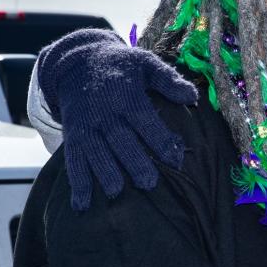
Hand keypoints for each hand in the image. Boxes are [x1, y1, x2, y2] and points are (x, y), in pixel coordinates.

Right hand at [37, 29, 196, 210]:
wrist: (77, 62)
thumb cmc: (121, 66)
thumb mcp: (145, 63)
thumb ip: (168, 80)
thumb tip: (193, 96)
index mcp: (126, 95)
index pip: (145, 119)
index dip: (160, 139)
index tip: (177, 158)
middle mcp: (104, 112)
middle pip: (120, 139)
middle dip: (133, 161)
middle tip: (149, 184)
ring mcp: (86, 125)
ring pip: (95, 151)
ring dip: (104, 172)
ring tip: (116, 193)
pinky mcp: (73, 135)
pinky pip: (73, 160)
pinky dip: (77, 183)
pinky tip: (82, 204)